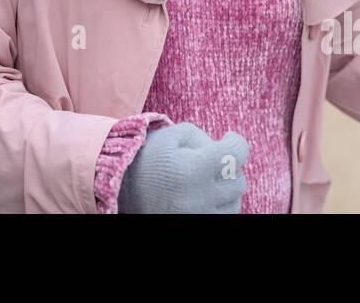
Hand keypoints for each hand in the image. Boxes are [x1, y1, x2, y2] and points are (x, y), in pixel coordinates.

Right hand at [117, 122, 248, 213]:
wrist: (121, 188)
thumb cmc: (149, 156)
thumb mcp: (173, 134)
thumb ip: (204, 138)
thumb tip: (226, 151)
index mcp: (192, 170)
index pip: (235, 155)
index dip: (236, 142)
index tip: (228, 138)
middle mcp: (199, 198)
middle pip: (238, 181)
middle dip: (230, 166)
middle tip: (214, 159)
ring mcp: (199, 217)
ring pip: (235, 202)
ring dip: (227, 187)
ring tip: (208, 178)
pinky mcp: (196, 225)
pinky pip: (224, 217)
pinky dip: (221, 204)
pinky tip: (207, 193)